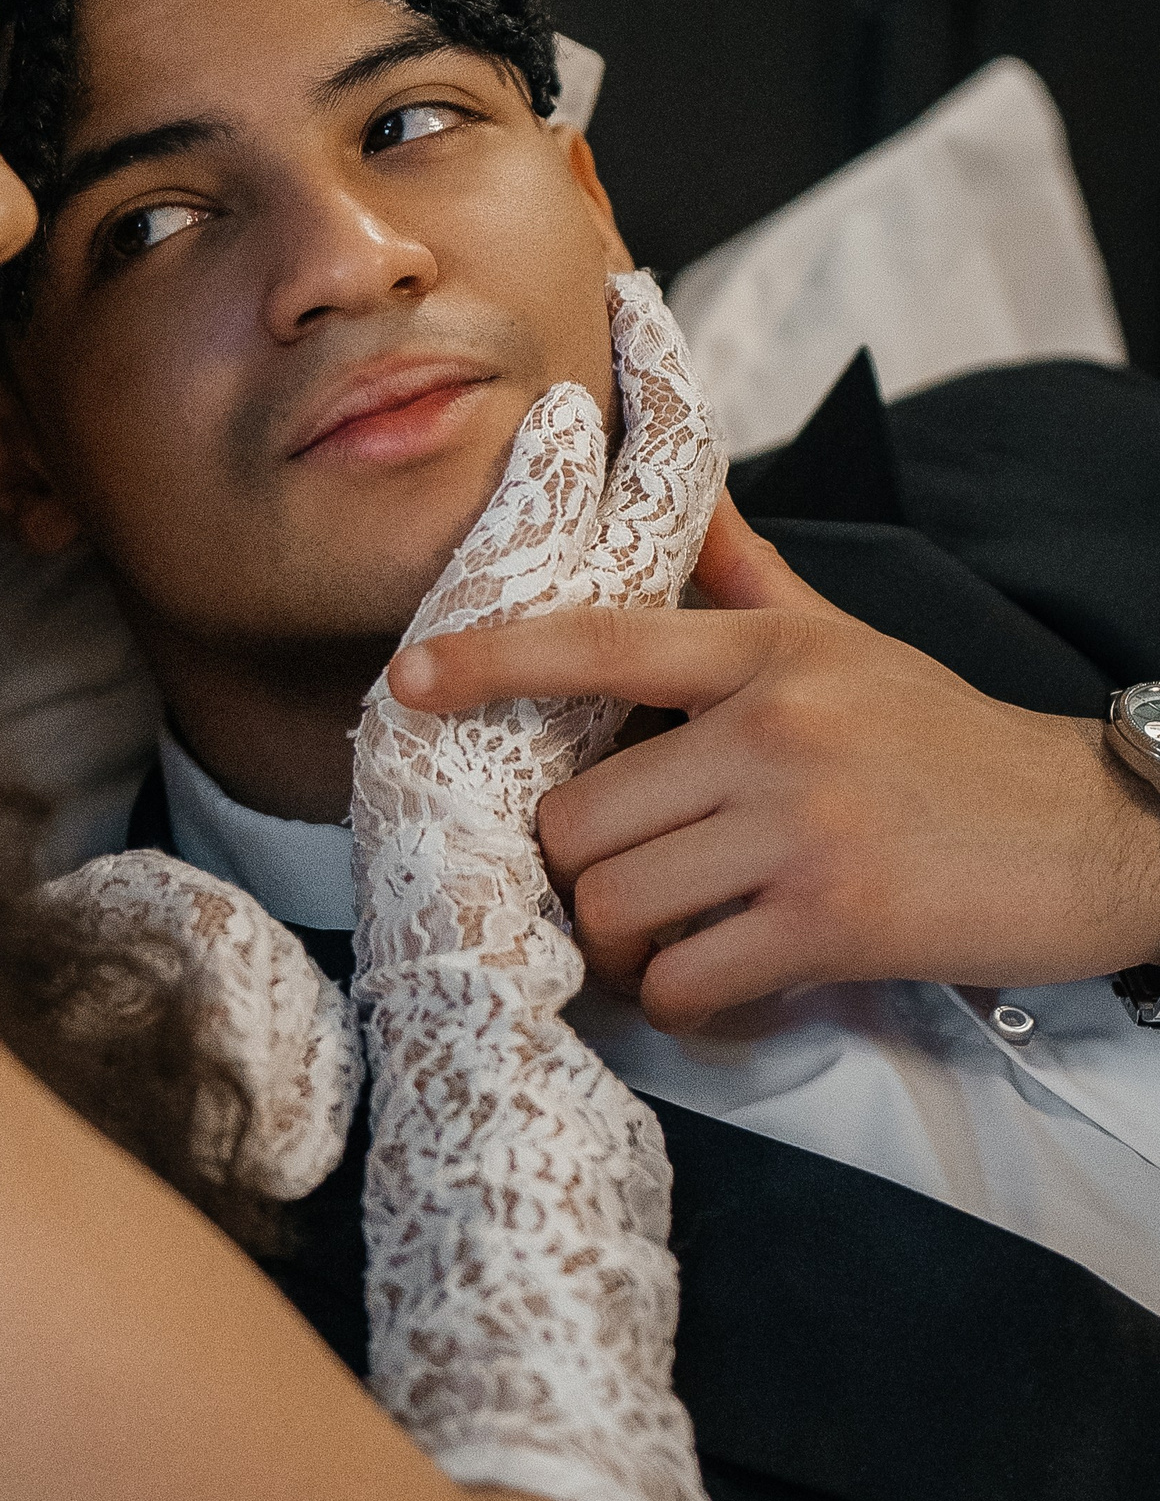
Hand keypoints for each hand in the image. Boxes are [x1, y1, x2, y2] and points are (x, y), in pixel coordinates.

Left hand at [389, 492, 1159, 1025]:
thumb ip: (749, 577)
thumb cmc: (951, 743)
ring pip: (618, 904)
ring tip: (668, 951)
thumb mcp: (850, 640)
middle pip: (580, 817)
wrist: (1095, 832)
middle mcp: (773, 728)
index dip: (491, 659)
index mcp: (767, 655)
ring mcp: (801, 826)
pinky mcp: (834, 921)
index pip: (598, 640)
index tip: (409, 680)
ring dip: (624, 951)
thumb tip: (682, 495)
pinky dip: (685, 1005)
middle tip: (619, 898)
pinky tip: (721, 993)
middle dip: (580, 876)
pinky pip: (689, 980)